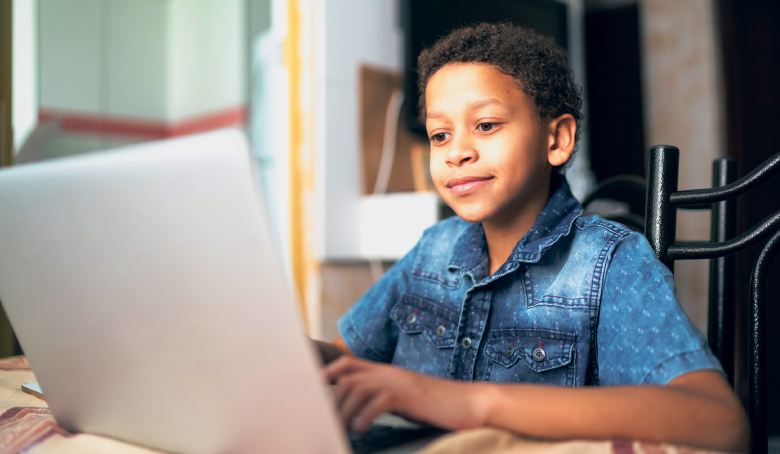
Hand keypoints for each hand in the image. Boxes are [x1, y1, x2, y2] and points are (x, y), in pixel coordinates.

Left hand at [324, 355, 488, 432]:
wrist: (470, 403)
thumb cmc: (436, 405)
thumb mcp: (404, 399)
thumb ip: (382, 400)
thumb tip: (357, 414)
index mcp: (386, 372)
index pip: (347, 364)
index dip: (326, 374)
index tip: (310, 392)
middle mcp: (388, 372)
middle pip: (346, 379)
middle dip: (330, 402)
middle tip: (322, 423)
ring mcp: (398, 381)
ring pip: (357, 388)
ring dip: (343, 411)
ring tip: (338, 430)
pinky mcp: (409, 394)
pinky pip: (379, 400)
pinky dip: (366, 415)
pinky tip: (362, 428)